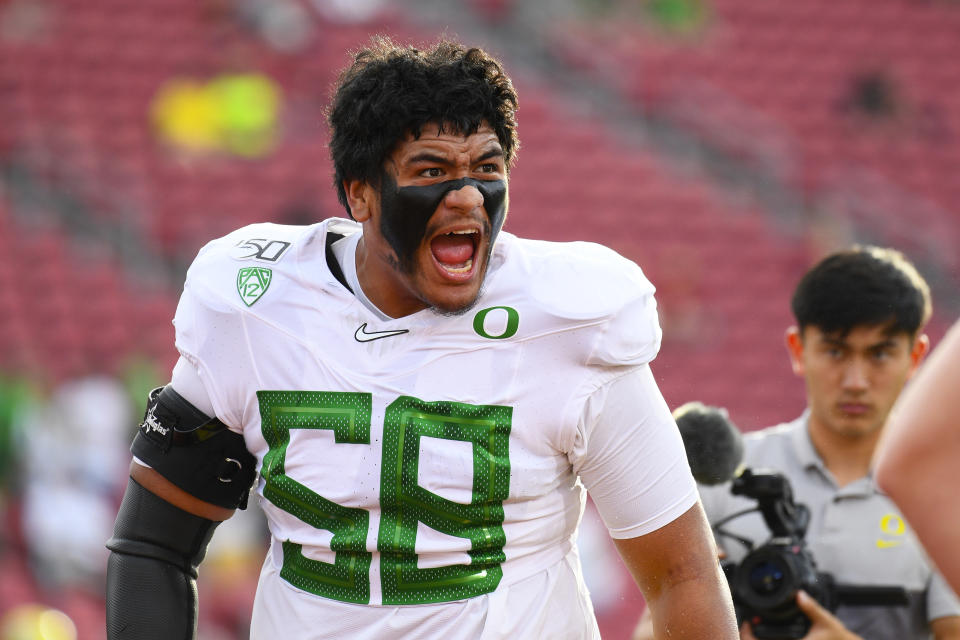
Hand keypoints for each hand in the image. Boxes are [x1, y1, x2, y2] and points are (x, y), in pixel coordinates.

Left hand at [738, 592, 861, 639]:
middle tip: (747, 624)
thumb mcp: (826, 620)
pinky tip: (765, 632)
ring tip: (753, 627)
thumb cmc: (838, 637)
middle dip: (751, 638)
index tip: (748, 624)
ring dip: (758, 639)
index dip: (751, 636)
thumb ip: (812, 608)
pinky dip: (768, 639)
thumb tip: (800, 595)